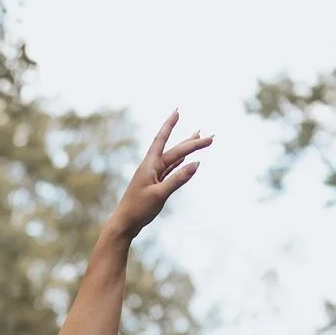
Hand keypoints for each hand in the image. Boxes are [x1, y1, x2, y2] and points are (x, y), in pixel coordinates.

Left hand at [106, 111, 211, 241]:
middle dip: (193, 142)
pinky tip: (186, 159)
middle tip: (212, 138)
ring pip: (174, 158)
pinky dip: (180, 163)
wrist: (124, 224)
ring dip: (187, 149)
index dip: (170, 124)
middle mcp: (151, 167)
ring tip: (199, 138)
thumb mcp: (160, 194)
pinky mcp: (155, 185)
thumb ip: (178, 179)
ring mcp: (153, 176)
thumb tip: (197, 164)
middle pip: (175, 150)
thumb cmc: (138, 210)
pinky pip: (170, 170)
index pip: (162, 139)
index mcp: (150, 165)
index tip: (177, 110)